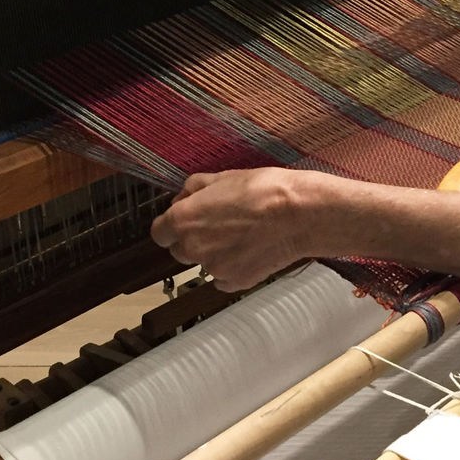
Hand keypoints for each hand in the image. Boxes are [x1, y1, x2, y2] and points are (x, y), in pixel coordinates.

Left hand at [150, 168, 325, 290]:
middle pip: (179, 250)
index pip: (159, 232)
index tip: (185, 219)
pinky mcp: (235, 282)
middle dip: (193, 239)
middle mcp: (193, 248)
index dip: (172, 225)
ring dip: (215, 253)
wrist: (300, 215)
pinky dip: (232, 268)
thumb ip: (195, 189)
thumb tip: (184, 196)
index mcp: (184, 220)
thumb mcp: (224, 177)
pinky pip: (223, 278)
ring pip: (204, 263)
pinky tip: (250, 251)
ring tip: (242, 236)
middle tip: (219, 225)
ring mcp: (214, 268)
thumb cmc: (265, 192)